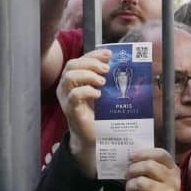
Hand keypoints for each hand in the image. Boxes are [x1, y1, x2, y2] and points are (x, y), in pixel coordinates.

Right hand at [56, 49, 110, 176]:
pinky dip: (87, 91)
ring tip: (103, 82)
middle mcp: (67, 86)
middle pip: (72, 64)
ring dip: (88, 75)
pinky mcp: (71, 110)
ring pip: (69, 76)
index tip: (109, 55)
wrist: (96, 135)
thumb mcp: (106, 91)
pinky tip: (99, 95)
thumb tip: (123, 64)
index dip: (93, 54)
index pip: (80, 59)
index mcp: (75, 79)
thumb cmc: (101, 112)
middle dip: (91, 63)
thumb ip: (108, 78)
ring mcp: (67, 98)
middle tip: (106, 70)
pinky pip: (74, 95)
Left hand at [125, 148, 181, 190]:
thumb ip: (151, 168)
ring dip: (129, 186)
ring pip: (140, 182)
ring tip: (130, 190)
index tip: (130, 156)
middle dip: (132, 169)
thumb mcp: (161, 180)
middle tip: (127, 175)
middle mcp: (173, 180)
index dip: (144, 153)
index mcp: (173, 170)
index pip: (161, 154)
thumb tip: (130, 158)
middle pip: (148, 166)